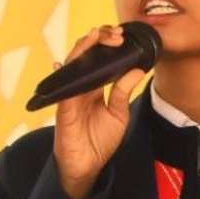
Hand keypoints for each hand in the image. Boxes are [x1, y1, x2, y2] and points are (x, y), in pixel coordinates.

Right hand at [52, 25, 146, 198]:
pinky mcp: (63, 107)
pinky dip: (63, 73)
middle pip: (85, 55)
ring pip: (72, 64)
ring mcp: (70, 95)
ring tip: (96, 35)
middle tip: (116, 33)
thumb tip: (137, 70)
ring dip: (83, 48)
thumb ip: (123, 92)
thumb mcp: (118, 114)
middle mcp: (81, 87)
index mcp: (95, 87)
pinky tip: (64, 61)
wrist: (89, 165)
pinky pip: (63, 87)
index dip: (108, 44)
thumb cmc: (100, 141)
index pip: (99, 59)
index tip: (123, 36)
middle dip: (99, 39)